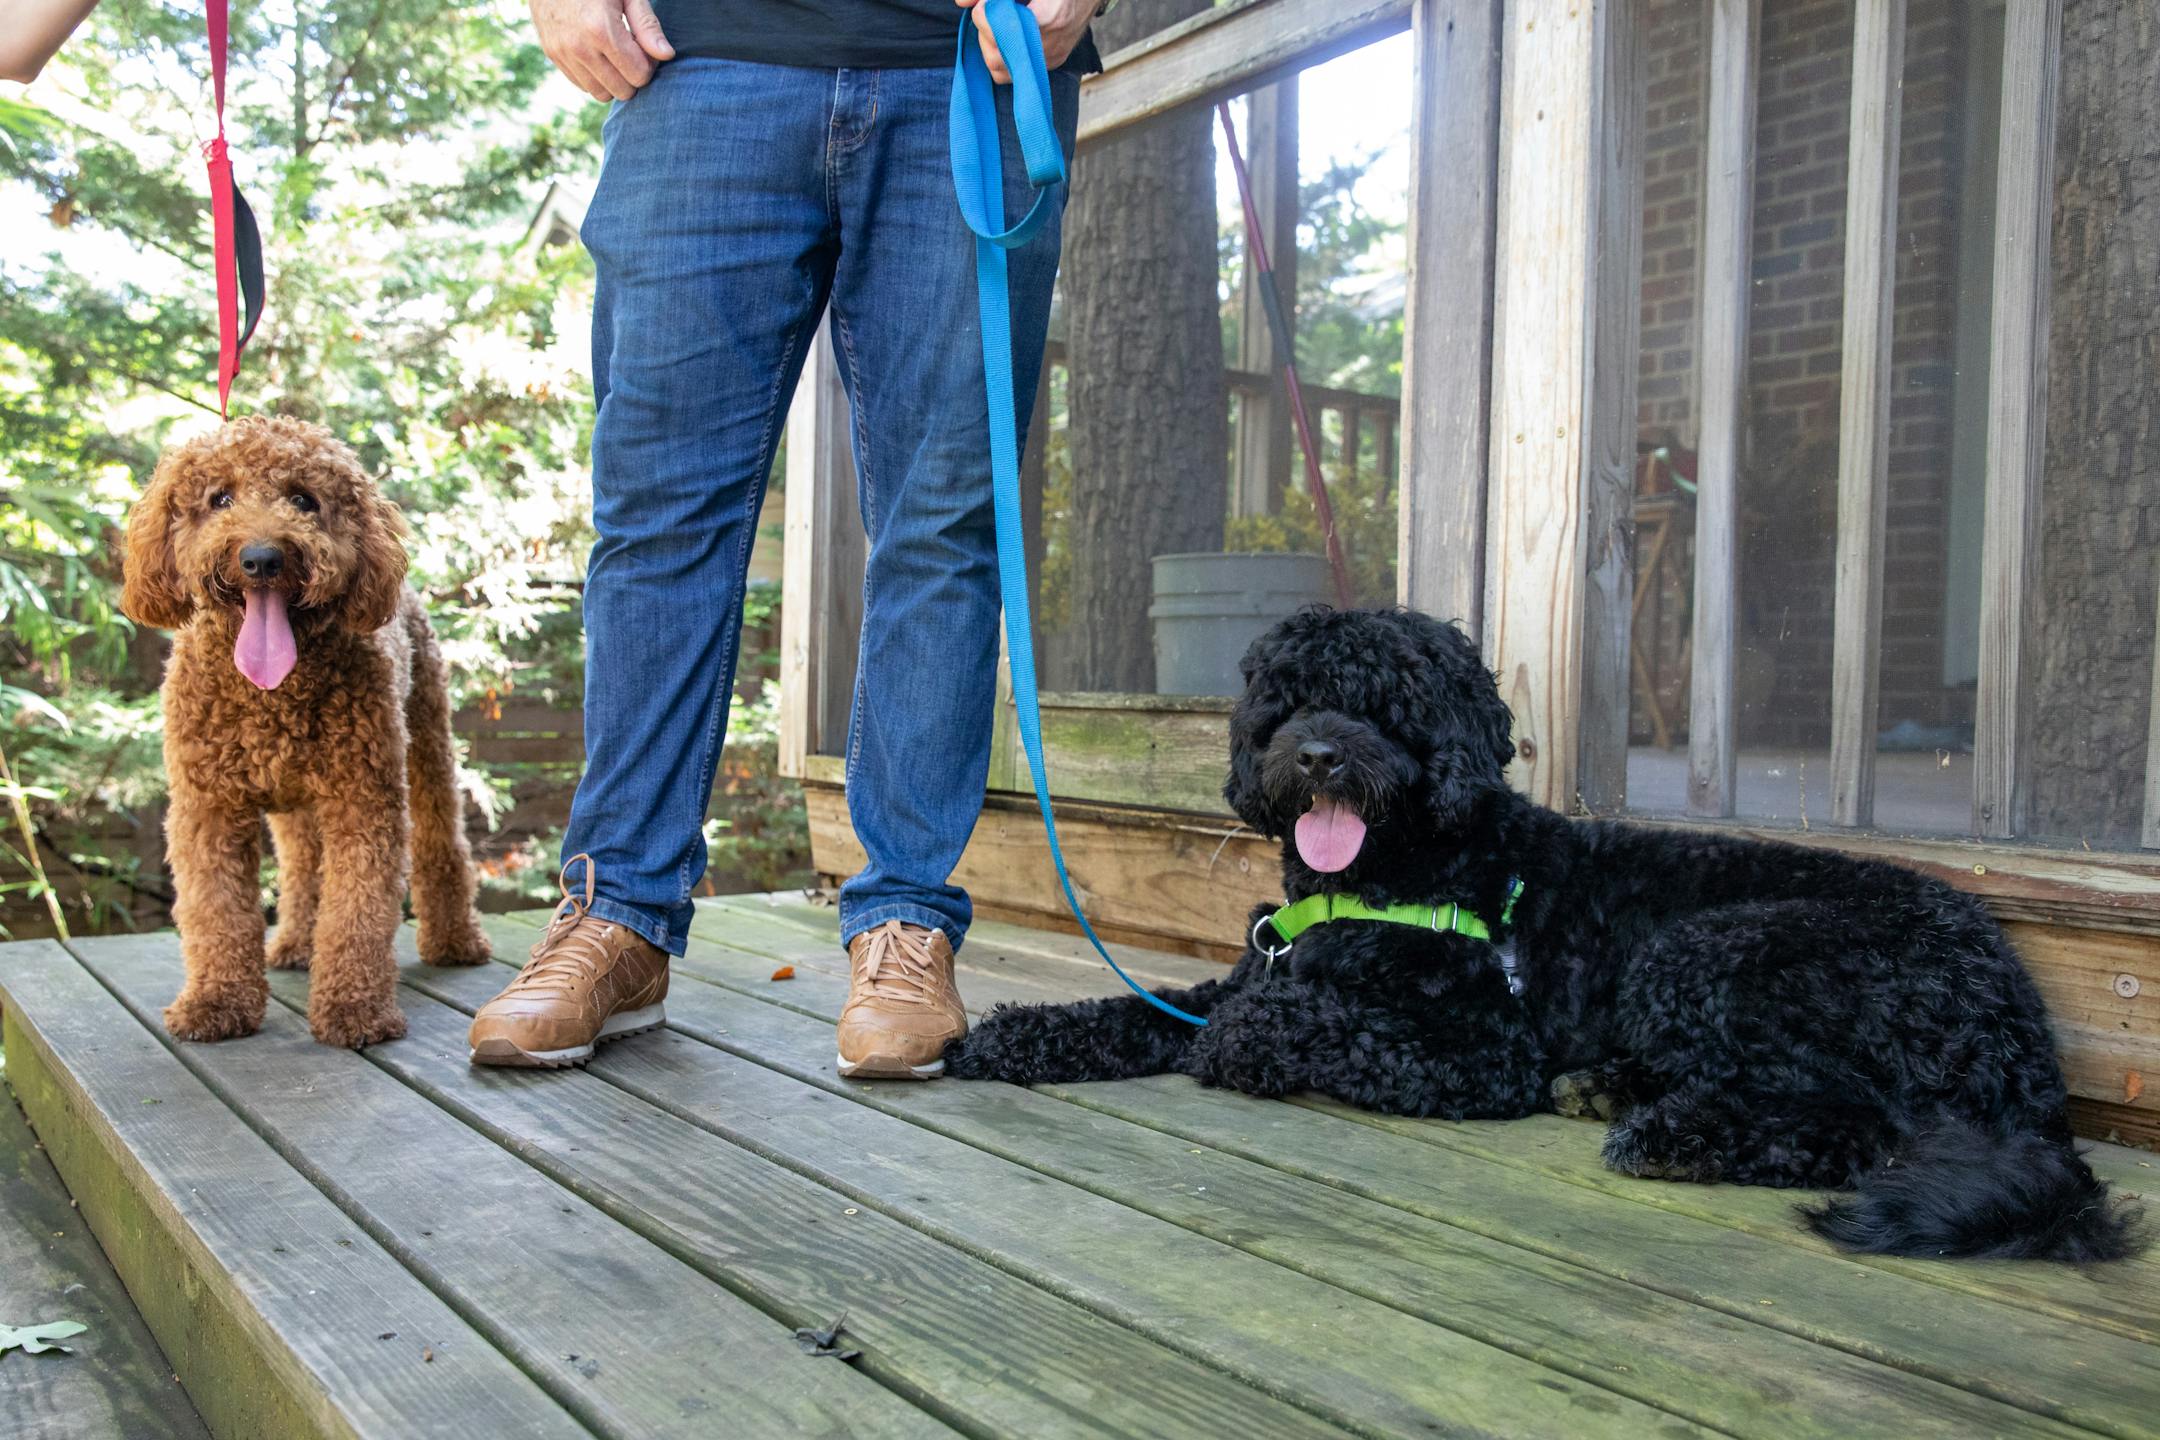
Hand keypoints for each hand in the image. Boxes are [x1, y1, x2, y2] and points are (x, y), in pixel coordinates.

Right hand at [532, 0, 673, 101]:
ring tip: (615, 54)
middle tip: (632, 52)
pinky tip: (598, 53)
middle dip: (633, 76)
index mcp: (601, 30)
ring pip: (602, 94)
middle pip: (623, 91)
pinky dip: (595, 77)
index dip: (649, 64)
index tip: (645, 47)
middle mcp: (580, 47)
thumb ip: (647, 26)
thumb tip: (667, 56)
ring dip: (614, 80)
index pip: (639, 76)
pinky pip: (583, 85)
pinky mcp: (553, 55)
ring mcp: (563, 53)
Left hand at [957, 0, 1091, 83]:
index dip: (984, 18)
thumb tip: (960, 3)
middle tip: (988, 14)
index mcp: (1050, 17)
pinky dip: (1005, 55)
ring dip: (991, 48)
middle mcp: (1054, 42)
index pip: (1002, 33)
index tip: (983, 5)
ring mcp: (1054, 56)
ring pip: (1003, 71)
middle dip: (984, 35)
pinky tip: (1009, 36)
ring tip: (997, 26)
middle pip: (998, 58)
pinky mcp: (1055, 62)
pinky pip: (1018, 72)